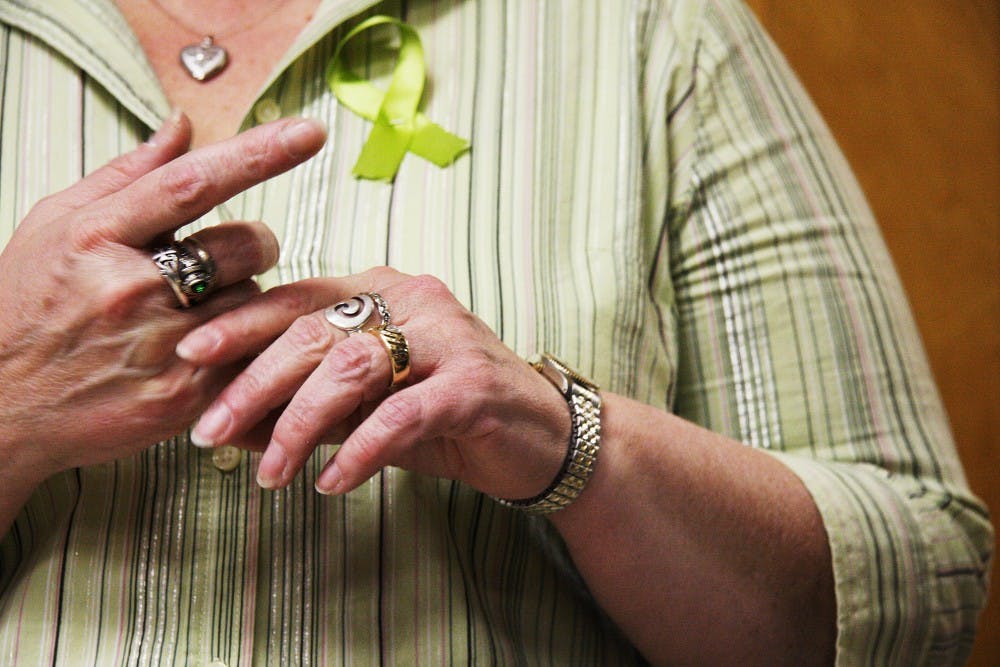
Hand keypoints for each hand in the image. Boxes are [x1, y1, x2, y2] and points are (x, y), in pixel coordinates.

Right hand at [0, 113, 326, 484]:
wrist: (2, 408)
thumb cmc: (27, 308)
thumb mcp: (55, 225)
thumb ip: (127, 174)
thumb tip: (182, 126)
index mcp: (97, 236)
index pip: (193, 183)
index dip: (258, 153)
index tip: (308, 133)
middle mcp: (132, 289)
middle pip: (246, 245)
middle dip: (251, 244)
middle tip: (220, 259)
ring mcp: (161, 347)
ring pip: (255, 299)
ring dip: (242, 296)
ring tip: (196, 308)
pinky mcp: (184, 396)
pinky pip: (252, 352)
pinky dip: (244, 342)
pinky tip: (207, 346)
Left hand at [178, 267, 571, 498]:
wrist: (539, 437)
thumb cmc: (445, 415)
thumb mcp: (368, 406)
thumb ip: (308, 404)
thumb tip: (228, 422)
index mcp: (382, 290)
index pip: (297, 298)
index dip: (240, 323)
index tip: (186, 354)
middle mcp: (413, 301)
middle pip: (314, 332)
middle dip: (252, 384)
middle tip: (209, 432)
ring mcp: (447, 338)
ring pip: (351, 368)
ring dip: (299, 426)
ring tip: (270, 475)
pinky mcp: (474, 383)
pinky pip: (401, 414)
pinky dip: (359, 451)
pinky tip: (331, 483)